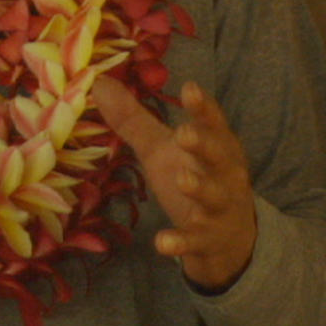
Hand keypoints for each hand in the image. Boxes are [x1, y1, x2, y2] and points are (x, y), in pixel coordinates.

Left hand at [92, 78, 256, 290]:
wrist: (226, 238)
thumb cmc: (192, 177)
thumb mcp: (161, 149)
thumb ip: (134, 119)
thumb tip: (99, 82)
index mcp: (216, 144)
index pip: (211, 121)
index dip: (203, 106)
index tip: (190, 88)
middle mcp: (224, 173)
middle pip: (217, 155)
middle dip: (204, 144)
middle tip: (185, 134)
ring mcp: (219, 207)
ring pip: (213, 197)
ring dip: (199, 188)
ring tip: (183, 179)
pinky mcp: (208, 238)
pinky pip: (194, 240)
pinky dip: (180, 242)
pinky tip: (162, 243)